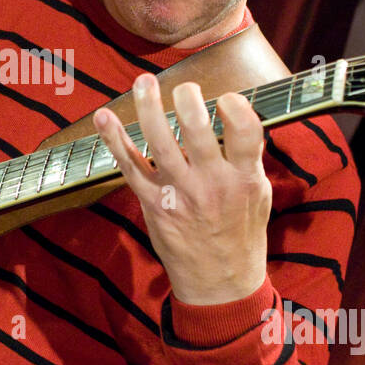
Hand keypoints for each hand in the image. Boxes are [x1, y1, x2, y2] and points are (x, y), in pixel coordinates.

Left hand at [93, 73, 271, 304]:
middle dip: (187, 101)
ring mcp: (179, 193)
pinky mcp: (153, 203)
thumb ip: (249, 157)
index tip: (225, 97)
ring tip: (144, 81)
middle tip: (184, 88)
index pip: (244, 133)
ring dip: (148, 108)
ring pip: (160, 143)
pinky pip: (130, 167)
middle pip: (197, 132)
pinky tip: (104, 117)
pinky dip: (114, 141)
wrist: (219, 282)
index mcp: (243, 178)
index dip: (235, 108)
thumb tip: (240, 116)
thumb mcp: (259, 195)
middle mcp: (211, 183)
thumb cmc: (241, 233)